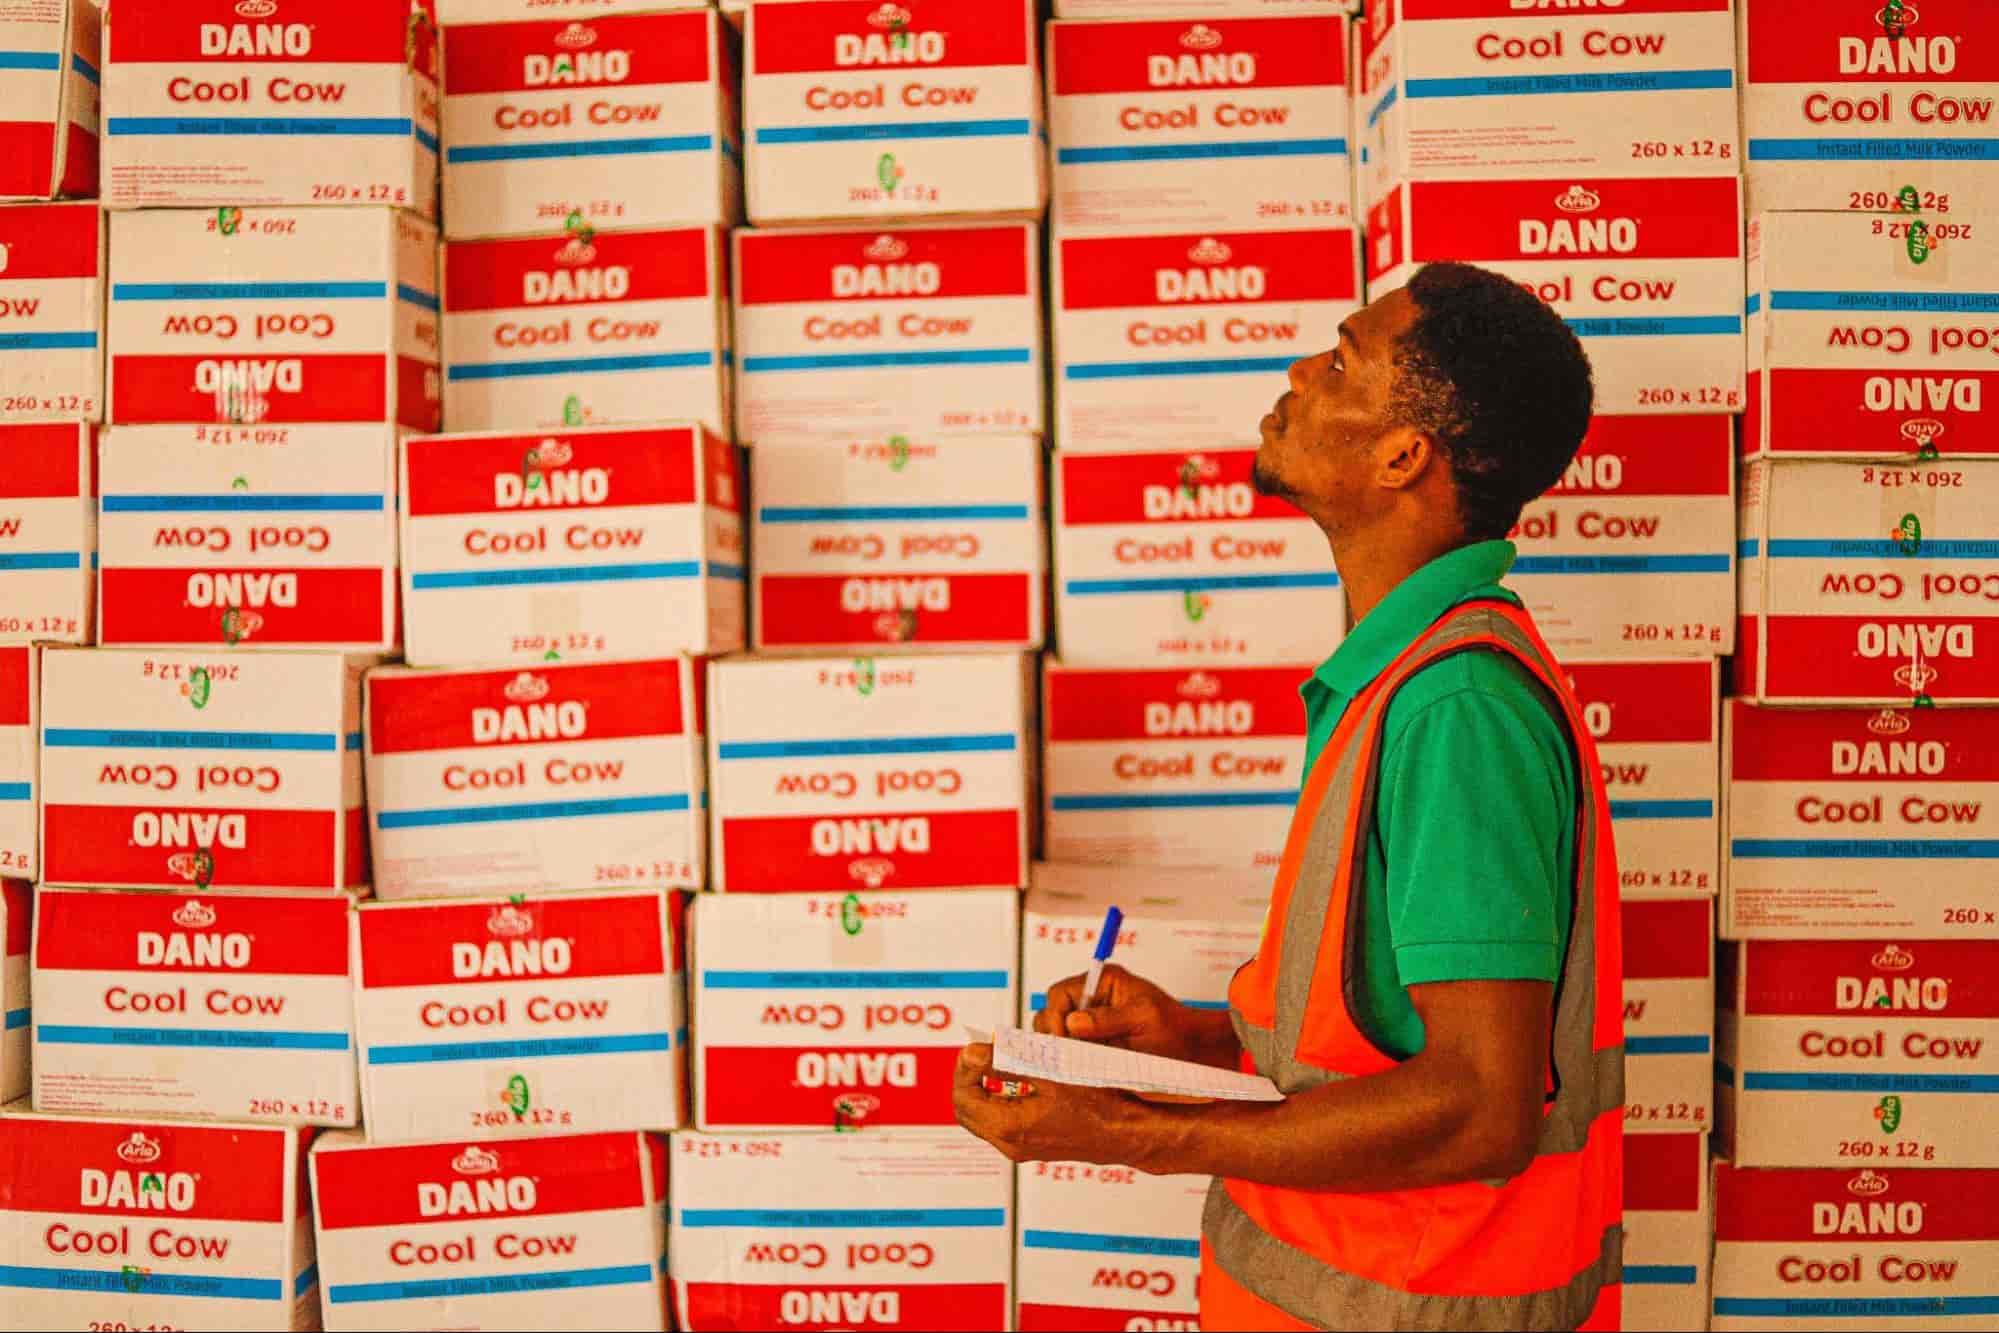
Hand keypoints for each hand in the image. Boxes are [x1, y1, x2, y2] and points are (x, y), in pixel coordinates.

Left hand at [952, 1043, 1148, 1166]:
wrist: (1126, 1130)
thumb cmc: (1097, 1104)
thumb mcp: (1049, 1073)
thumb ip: (1006, 1063)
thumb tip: (972, 1054)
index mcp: (1009, 1126)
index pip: (963, 1096)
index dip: (964, 1068)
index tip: (976, 1047)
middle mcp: (1011, 1143)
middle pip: (968, 1109)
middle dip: (970, 1078)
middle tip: (982, 1053)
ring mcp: (1022, 1147)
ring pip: (984, 1115)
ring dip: (986, 1087)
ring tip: (1001, 1061)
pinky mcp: (1033, 1144)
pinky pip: (1002, 1121)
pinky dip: (1001, 1098)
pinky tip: (1021, 1078)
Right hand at [1036, 964, 1230, 1065]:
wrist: (1191, 1048)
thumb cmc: (1173, 1027)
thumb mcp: (1144, 1018)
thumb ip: (1108, 1019)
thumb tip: (1072, 1022)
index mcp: (1102, 982)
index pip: (1060, 993)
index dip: (1056, 1016)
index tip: (1064, 1040)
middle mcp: (1092, 998)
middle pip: (1051, 1011)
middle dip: (1053, 1032)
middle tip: (1065, 1054)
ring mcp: (1091, 1022)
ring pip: (1056, 1031)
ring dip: (1060, 1047)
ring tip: (1073, 1062)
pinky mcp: (1093, 1042)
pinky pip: (1070, 1049)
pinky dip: (1069, 1058)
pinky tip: (1080, 1067)